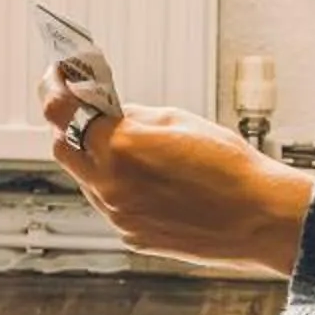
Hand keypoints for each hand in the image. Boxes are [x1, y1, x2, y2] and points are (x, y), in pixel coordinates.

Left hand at [40, 68, 314, 273]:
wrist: (261, 218)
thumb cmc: (230, 166)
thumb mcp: (180, 120)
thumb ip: (134, 116)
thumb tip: (109, 113)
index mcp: (120, 147)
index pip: (62, 111)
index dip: (54, 88)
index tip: (57, 77)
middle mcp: (110, 185)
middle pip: (62, 148)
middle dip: (66, 125)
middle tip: (78, 108)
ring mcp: (119, 215)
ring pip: (86, 180)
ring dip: (93, 159)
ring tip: (117, 144)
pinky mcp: (132, 236)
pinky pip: (110, 206)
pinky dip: (116, 188)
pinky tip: (142, 179)